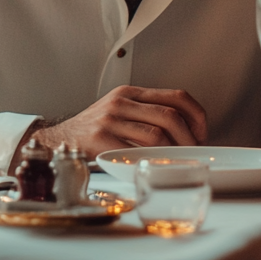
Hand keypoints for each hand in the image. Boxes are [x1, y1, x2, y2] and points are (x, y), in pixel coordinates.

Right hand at [9, 85, 207, 169]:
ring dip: (175, 152)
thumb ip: (146, 113)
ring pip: (157, 134)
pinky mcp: (101, 139)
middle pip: (170, 116)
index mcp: (129, 92)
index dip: (196, 115)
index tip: (202, 132)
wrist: (59, 140)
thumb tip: (187, 133)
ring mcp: (110, 120)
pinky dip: (154, 161)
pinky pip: (137, 151)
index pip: (176, 96)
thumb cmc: (94, 129)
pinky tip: (158, 167)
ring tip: (177, 162)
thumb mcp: (119, 111)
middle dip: (189, 138)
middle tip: (193, 152)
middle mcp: (121, 102)